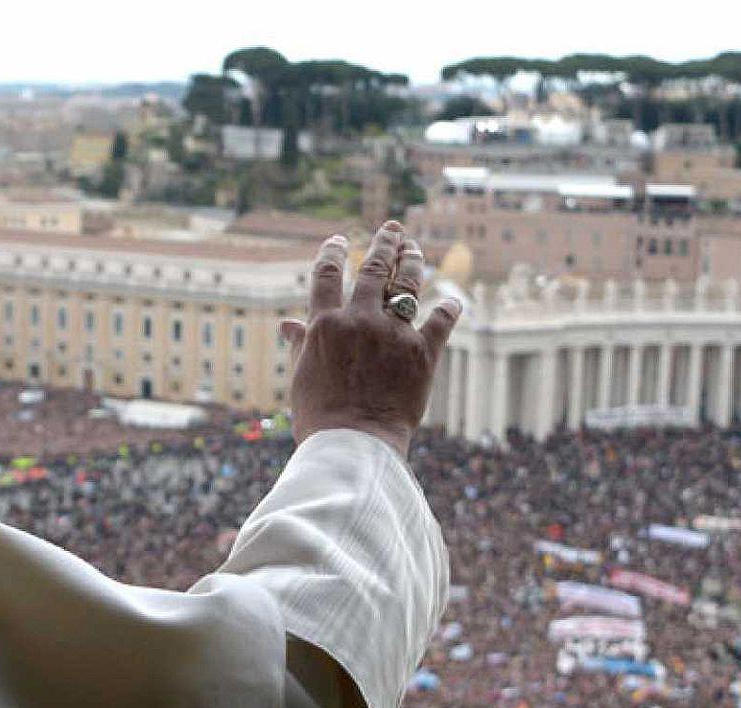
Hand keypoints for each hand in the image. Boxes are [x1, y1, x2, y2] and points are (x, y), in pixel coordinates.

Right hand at [278, 221, 459, 454]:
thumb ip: (301, 345)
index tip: (339, 239)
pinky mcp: (423, 353)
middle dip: (385, 243)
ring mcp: (393, 334)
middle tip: (393, 228)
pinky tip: (453, 299)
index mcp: (325, 324)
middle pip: (374, 269)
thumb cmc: (320, 417)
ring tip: (414, 249)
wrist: (354, 444)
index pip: (327, 274)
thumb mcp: (302, 378)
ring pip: (407, 284)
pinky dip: (449, 309)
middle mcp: (360, 320)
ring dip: (412, 262)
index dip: (333, 252)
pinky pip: (441, 321)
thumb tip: (288, 325)